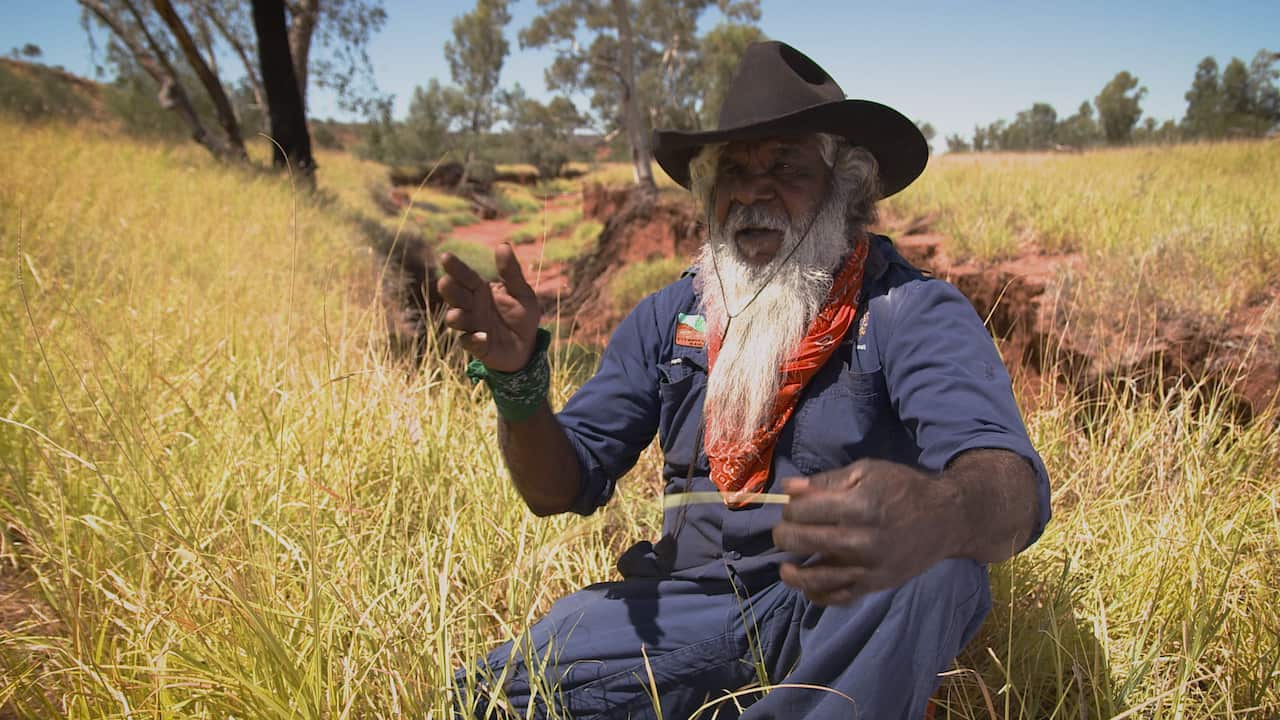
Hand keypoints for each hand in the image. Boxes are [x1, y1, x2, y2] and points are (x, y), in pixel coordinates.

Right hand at [436, 244, 540, 371]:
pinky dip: (473, 340)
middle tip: (445, 282)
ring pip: (456, 319)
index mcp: (480, 290)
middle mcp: (472, 307)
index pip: (466, 276)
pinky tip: (482, 336)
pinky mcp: (478, 346)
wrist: (528, 345)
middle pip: (456, 296)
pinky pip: (470, 343)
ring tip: (457, 314)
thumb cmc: (521, 315)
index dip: (455, 267)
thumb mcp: (521, 292)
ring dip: (456, 316)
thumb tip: (503, 244)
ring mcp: (473, 326)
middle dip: (449, 290)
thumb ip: (511, 272)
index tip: (445, 256)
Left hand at [771, 458, 960, 605]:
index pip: (801, 511)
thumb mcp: (866, 471)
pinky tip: (807, 586)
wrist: (946, 519)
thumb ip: (825, 481)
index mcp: (857, 505)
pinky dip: (817, 594)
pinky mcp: (876, 585)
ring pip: (815, 578)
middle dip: (783, 535)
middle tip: (784, 532)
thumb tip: (788, 489)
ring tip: (786, 567)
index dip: (789, 508)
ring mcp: (868, 567)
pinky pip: (838, 597)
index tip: (792, 507)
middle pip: (802, 541)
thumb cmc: (903, 489)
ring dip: (792, 573)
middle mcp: (861, 539)